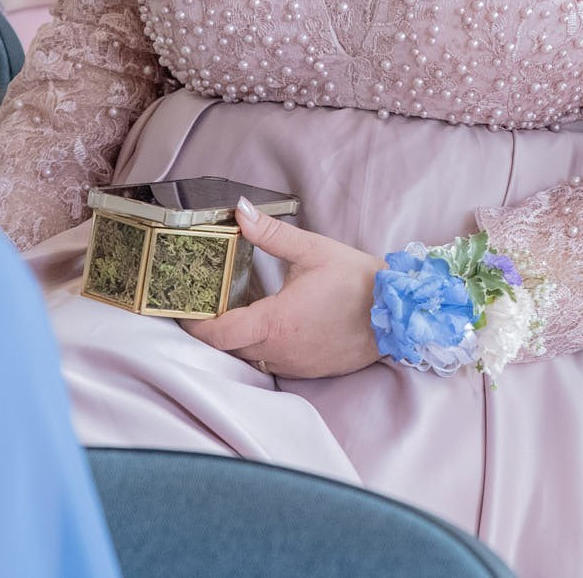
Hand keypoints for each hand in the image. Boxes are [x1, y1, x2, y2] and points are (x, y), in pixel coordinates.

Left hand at [185, 199, 385, 378]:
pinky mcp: (308, 371)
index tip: (183, 309)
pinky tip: (273, 324)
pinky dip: (264, 346)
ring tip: (239, 311)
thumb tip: (241, 211)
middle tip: (208, 302)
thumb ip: (271, 234)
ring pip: (250, 357)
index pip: (216, 335)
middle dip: (214, 329)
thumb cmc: (358, 281)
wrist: (398, 312)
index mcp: (274, 322)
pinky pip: (273, 362)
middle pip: (228, 348)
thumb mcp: (314, 250)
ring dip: (241, 338)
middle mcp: (279, 350)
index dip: (194, 324)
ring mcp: (294, 364)